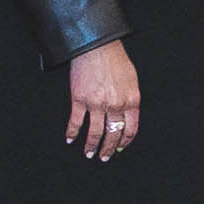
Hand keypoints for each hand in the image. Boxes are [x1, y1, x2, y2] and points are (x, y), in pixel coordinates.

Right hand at [66, 40, 142, 159]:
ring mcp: (96, 103)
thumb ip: (131, 99)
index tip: (120, 148)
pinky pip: (76, 122)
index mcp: (131, 100)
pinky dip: (73, 132)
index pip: (130, 129)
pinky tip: (71, 139)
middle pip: (113, 134)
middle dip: (108, 149)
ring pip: (95, 132)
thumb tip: (128, 116)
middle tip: (104, 157)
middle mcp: (115, 105)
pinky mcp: (79, 99)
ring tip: (89, 153)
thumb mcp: (132, 80)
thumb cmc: (115, 60)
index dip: (125, 142)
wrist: (97, 47)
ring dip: (91, 146)